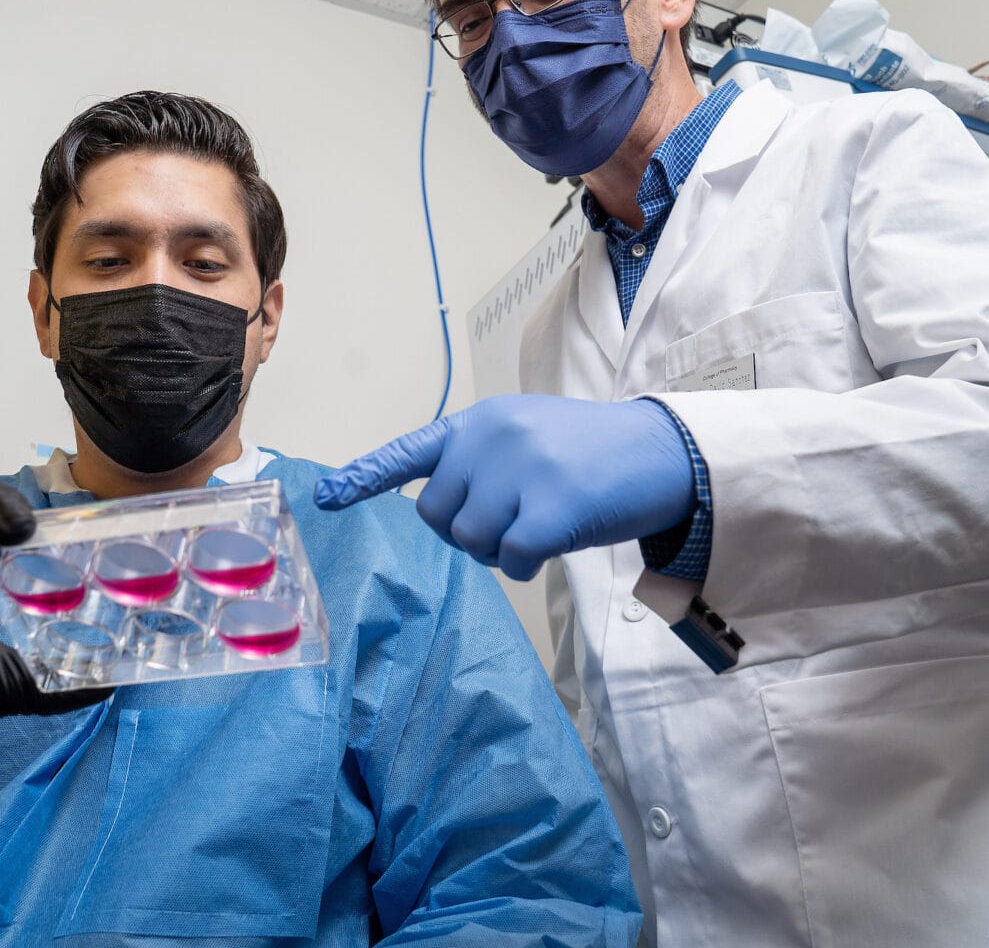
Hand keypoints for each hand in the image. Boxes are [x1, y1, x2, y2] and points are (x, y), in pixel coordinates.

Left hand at [315, 395, 695, 580]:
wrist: (663, 453)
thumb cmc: (592, 454)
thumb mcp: (528, 436)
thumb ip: (481, 461)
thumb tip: (443, 510)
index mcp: (482, 422)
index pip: (410, 451)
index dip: (365, 478)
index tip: (325, 497)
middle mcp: (492, 438)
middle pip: (435, 514)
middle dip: (466, 532)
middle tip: (512, 522)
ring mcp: (521, 470)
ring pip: (469, 540)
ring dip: (497, 550)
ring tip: (539, 524)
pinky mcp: (550, 507)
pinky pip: (507, 559)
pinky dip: (523, 565)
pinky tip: (552, 545)